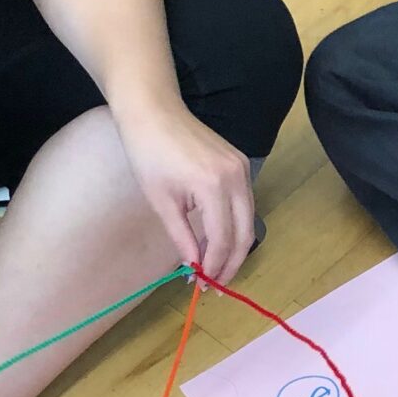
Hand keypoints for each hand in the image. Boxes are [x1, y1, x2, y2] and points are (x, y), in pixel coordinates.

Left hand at [117, 101, 253, 283]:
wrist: (154, 111)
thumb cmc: (148, 154)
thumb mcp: (162, 202)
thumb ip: (183, 237)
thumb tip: (195, 267)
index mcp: (214, 186)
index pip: (223, 239)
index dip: (214, 266)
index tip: (202, 285)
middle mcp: (236, 178)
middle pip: (244, 234)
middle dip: (231, 263)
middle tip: (216, 285)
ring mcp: (242, 168)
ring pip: (248, 220)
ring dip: (235, 247)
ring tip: (217, 267)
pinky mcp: (240, 164)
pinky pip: (244, 203)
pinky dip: (235, 225)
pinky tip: (219, 239)